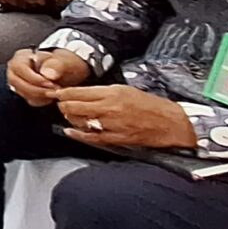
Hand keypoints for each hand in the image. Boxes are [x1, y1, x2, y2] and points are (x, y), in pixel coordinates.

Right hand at [6, 47, 91, 105]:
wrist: (68, 72)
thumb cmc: (63, 63)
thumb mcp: (64, 60)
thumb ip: (56, 65)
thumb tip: (47, 74)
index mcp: (22, 56)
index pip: (19, 68)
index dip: (34, 78)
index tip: (50, 84)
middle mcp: (16, 69)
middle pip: (18, 83)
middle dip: (37, 89)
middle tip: (55, 91)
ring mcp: (19, 82)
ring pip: (23, 93)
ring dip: (42, 96)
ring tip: (56, 91)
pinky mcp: (25, 93)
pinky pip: (30, 100)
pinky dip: (43, 100)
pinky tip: (52, 95)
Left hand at [55, 84, 197, 148]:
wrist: (170, 122)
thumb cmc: (149, 104)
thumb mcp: (124, 90)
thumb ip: (102, 92)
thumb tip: (81, 94)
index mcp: (112, 93)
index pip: (78, 92)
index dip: (63, 93)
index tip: (56, 93)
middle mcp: (110, 108)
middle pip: (74, 106)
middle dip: (63, 105)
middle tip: (60, 104)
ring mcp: (112, 124)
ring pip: (80, 121)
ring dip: (70, 118)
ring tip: (69, 115)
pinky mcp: (117, 138)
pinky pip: (91, 137)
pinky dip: (78, 134)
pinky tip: (70, 131)